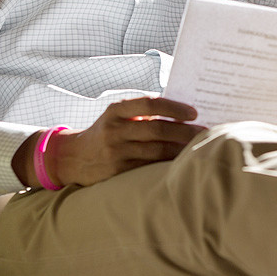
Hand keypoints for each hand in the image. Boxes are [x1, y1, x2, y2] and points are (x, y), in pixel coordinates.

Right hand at [45, 97, 205, 186]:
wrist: (72, 158)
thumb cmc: (104, 133)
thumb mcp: (116, 116)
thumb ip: (141, 112)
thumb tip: (181, 112)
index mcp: (116, 110)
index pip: (149, 104)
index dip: (174, 107)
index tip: (193, 112)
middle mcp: (114, 129)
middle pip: (157, 129)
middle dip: (184, 131)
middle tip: (205, 131)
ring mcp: (115, 152)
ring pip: (156, 150)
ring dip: (181, 149)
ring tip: (198, 147)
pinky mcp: (117, 171)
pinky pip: (148, 167)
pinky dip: (167, 164)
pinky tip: (181, 162)